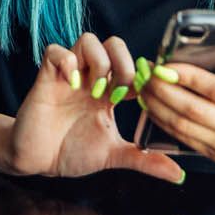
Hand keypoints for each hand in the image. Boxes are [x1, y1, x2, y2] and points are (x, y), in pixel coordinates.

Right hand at [9, 33, 182, 182]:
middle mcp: (91, 79)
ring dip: (98, 61)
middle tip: (120, 91)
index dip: (144, 74)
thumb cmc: (71, 152)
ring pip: (88, 40)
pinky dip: (66, 61)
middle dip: (123, 62)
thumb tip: (177, 174)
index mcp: (109, 93)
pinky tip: (71, 86)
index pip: (134, 66)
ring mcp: (69, 75)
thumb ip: (144, 160)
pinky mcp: (46, 77)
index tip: (145, 96)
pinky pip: (55, 52)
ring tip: (95, 90)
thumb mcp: (113, 156)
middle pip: (114, 44)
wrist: (36, 160)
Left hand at [140, 38, 214, 179]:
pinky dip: (165, 125)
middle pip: (194, 111)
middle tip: (146, 73)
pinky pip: (186, 141)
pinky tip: (153, 108)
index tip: (167, 64)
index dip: (189, 78)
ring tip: (143, 88)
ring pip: (184, 129)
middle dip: (164, 91)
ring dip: (158, 108)